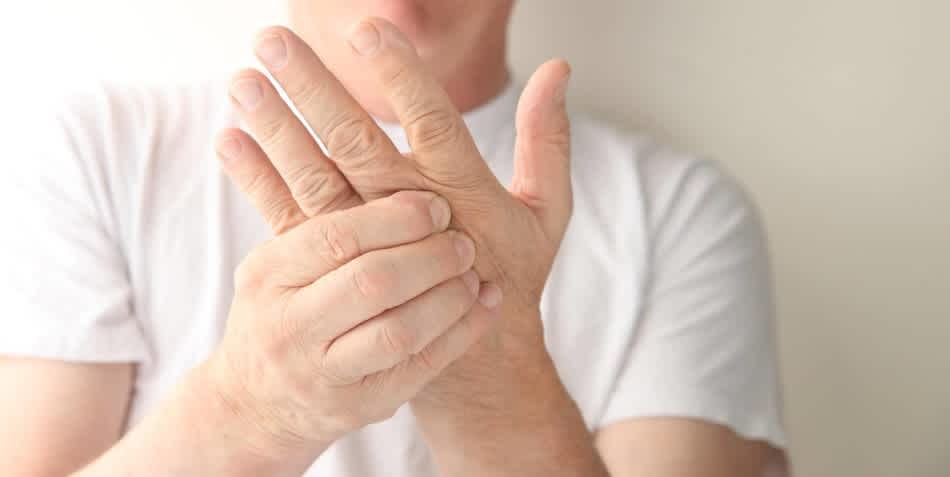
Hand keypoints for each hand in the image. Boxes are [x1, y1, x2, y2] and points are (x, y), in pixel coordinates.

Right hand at [200, 188, 497, 461]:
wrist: (255, 404)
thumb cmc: (277, 310)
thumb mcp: (273, 259)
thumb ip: (301, 204)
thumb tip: (309, 117)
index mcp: (269, 274)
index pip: (335, 236)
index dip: (393, 217)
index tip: (434, 203)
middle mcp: (291, 325)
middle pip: (372, 282)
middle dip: (428, 256)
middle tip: (463, 240)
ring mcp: (325, 372)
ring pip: (400, 330)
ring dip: (449, 295)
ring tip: (474, 272)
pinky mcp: (361, 404)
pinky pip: (422, 366)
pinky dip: (461, 331)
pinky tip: (485, 304)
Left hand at [223, 17, 576, 469]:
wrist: (477, 361)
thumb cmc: (513, 274)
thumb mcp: (547, 212)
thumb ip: (548, 139)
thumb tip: (558, 68)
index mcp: (461, 191)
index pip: (433, 121)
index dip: (403, 77)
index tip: (369, 30)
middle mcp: (409, 213)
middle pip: (356, 142)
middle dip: (314, 89)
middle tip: (273, 40)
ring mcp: (366, 242)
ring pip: (315, 176)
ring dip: (276, 127)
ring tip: (241, 79)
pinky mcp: (336, 267)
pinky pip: (291, 218)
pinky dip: (258, 179)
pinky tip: (228, 139)